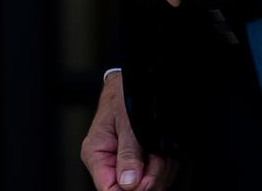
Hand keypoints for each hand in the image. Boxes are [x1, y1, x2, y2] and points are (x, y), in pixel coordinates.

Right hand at [79, 71, 171, 190]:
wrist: (132, 82)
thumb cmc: (123, 96)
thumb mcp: (126, 123)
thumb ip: (128, 153)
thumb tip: (128, 183)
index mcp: (96, 154)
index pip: (108, 189)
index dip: (130, 190)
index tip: (146, 179)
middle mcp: (110, 162)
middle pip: (131, 190)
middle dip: (151, 178)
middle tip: (158, 158)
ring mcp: (127, 163)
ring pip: (147, 186)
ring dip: (160, 171)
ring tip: (160, 152)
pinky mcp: (142, 161)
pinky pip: (156, 176)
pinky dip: (165, 167)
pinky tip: (163, 153)